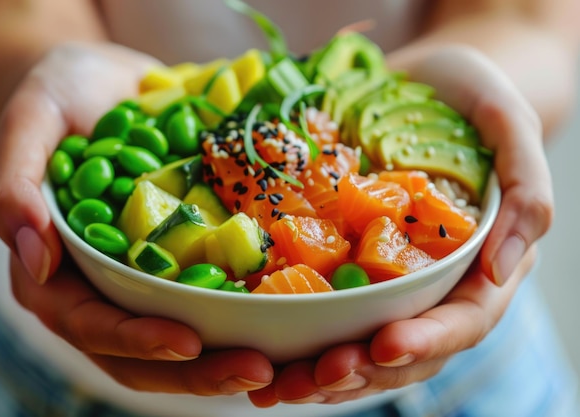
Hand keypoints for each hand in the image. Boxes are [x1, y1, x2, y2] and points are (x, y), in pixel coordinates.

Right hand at [0, 42, 272, 393]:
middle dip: (195, 370)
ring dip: (226, 355)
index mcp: (56, 269)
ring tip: (276, 363)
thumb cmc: (60, 96)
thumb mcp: (31, 122)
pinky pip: (209, 293)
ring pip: (180, 334)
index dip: (135, 339)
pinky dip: (241, 312)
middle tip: (255, 371)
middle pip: (141, 349)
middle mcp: (102, 283)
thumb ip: (15, 186)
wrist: (105, 81)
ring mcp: (144, 273)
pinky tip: (282, 315)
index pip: (90, 323)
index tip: (188, 342)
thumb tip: (35, 258)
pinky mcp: (181, 255)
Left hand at [248, 45, 552, 405]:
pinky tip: (264, 351)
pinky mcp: (345, 256)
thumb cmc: (475, 98)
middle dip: (360, 368)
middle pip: (404, 346)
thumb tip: (502, 269)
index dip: (426, 339)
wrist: (423, 80)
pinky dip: (297, 332)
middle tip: (314, 376)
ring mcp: (384, 273)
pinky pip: (323, 303)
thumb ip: (525, 194)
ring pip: (359, 339)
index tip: (384, 345)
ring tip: (278, 385)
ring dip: (320, 369)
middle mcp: (430, 281)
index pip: (461, 320)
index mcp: (479, 264)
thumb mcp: (509, 126)